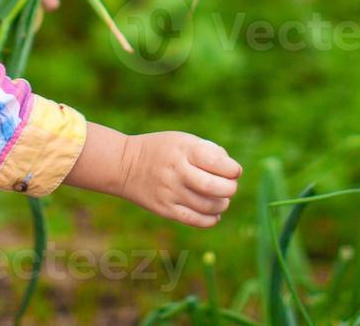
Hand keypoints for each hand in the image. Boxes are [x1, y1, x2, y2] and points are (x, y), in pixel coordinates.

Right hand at [118, 132, 241, 227]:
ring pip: (207, 206)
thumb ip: (209, 152)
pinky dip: (211, 220)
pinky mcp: (165, 210)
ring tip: (221, 200)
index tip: (235, 171)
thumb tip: (233, 173)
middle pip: (213, 187)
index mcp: (184, 150)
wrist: (124, 165)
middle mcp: (177, 172)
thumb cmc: (162, 150)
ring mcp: (170, 192)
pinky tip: (214, 214)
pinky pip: (194, 220)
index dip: (233, 170)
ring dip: (222, 205)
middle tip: (230, 187)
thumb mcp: (183, 140)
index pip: (217, 162)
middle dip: (230, 189)